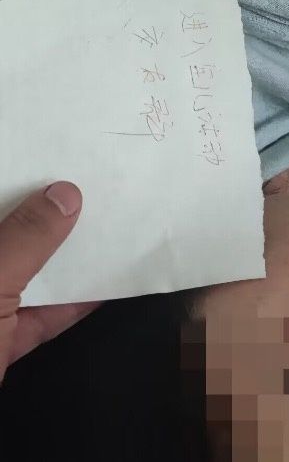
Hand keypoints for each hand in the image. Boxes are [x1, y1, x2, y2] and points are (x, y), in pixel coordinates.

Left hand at [0, 182, 98, 382]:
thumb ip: (23, 238)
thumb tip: (66, 192)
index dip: (11, 169)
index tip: (45, 145)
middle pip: (1, 232)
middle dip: (38, 208)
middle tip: (84, 173)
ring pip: (18, 273)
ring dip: (58, 256)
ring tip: (105, 221)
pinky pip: (33, 316)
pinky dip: (67, 304)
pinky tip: (105, 284)